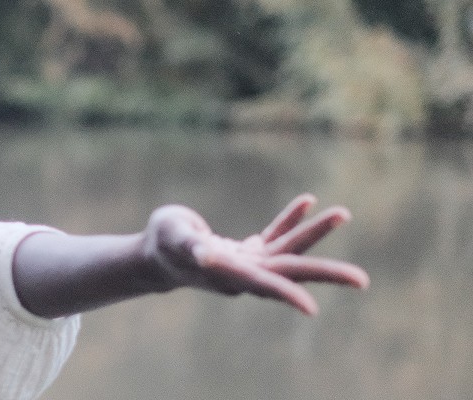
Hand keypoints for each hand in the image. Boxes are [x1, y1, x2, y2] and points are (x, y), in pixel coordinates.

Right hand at [142, 194, 369, 314]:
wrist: (156, 252)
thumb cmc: (161, 242)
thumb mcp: (174, 235)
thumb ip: (191, 243)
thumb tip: (206, 252)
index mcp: (229, 273)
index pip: (263, 285)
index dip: (286, 294)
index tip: (311, 308)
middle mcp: (246, 273)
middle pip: (290, 272)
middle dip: (325, 274)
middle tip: (362, 280)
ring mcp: (250, 263)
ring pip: (290, 251)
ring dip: (314, 233)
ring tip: (343, 213)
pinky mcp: (249, 251)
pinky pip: (277, 235)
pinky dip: (291, 221)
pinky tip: (308, 201)